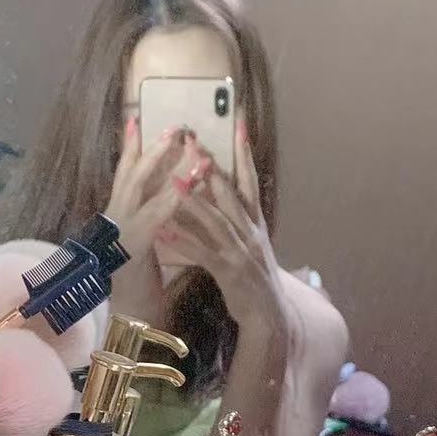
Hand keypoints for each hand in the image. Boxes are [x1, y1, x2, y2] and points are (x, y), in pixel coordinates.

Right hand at [105, 118, 187, 320]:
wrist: (128, 318)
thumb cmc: (138, 283)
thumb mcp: (142, 243)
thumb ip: (148, 219)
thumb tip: (162, 195)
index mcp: (117, 216)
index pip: (124, 174)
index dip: (129, 148)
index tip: (136, 120)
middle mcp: (114, 219)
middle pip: (131, 175)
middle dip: (152, 149)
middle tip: (173, 126)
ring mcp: (119, 233)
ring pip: (141, 192)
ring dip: (167, 170)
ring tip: (190, 151)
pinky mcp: (131, 250)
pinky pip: (152, 221)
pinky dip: (167, 203)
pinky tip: (183, 191)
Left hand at [158, 126, 283, 330]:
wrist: (270, 315)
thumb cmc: (254, 276)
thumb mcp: (250, 242)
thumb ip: (235, 216)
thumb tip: (219, 189)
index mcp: (255, 221)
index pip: (250, 178)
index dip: (244, 150)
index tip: (238, 120)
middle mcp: (250, 230)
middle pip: (231, 193)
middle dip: (212, 168)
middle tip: (193, 142)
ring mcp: (241, 251)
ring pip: (217, 221)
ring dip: (195, 202)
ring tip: (174, 182)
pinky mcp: (229, 272)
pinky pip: (203, 254)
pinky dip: (185, 242)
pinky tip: (166, 232)